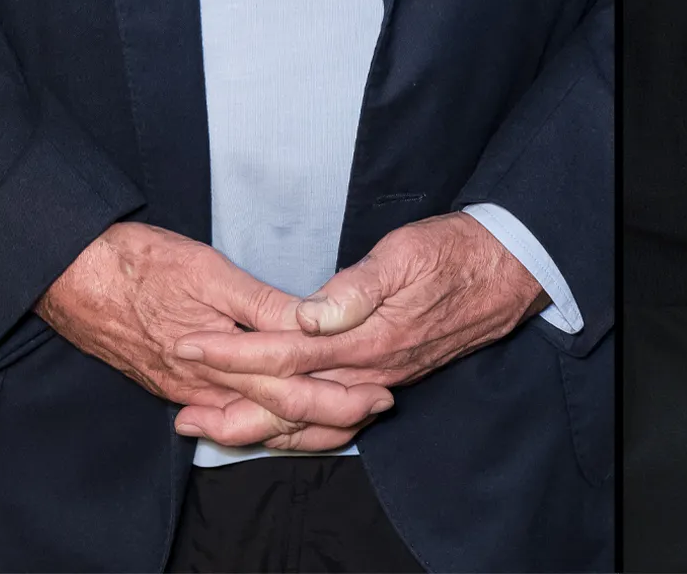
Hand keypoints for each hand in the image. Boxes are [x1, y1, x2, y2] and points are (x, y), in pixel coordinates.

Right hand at [33, 221, 396, 450]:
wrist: (74, 277)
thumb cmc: (139, 263)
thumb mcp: (206, 269)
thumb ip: (260, 303)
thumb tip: (309, 321)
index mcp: (222, 356)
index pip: (293, 388)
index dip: (339, 392)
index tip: (379, 386)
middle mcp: (207, 385)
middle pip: (281, 412)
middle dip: (333, 414)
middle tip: (377, 406)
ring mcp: (188, 390)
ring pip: (255, 421)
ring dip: (302, 424)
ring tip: (342, 419)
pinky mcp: (173, 385)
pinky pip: (226, 416)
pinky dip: (260, 423)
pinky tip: (274, 422)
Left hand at [169, 212, 546, 451]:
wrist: (503, 274)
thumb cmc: (451, 254)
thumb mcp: (403, 254)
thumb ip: (356, 288)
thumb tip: (309, 316)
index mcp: (365, 339)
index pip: (284, 355)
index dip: (233, 354)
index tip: (190, 347)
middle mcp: (368, 371)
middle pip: (289, 404)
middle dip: (232, 409)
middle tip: (182, 413)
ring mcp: (378, 379)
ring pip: (310, 422)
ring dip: (258, 428)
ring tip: (211, 429)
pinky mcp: (385, 376)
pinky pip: (335, 420)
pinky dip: (300, 432)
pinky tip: (277, 430)